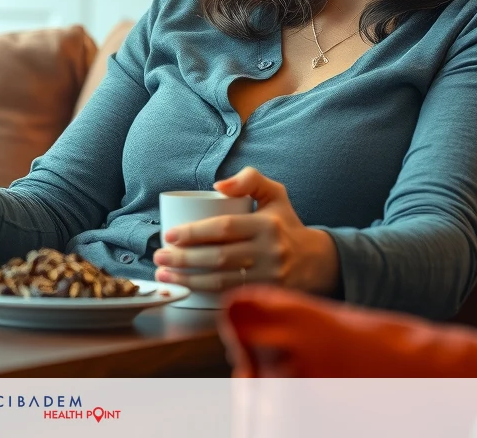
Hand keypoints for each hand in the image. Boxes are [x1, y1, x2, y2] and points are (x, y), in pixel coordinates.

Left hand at [152, 167, 339, 295]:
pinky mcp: (266, 296)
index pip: (224, 228)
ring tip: (165, 272)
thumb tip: (217, 186)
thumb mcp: (274, 193)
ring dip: (188, 278)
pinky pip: (231, 296)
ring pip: (222, 280)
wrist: (316, 261)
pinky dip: (206, 294)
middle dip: (184, 258)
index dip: (194, 232)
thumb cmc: (284, 223)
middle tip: (159, 255)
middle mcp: (269, 252)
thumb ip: (249, 179)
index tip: (169, 235)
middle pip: (219, 257)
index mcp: (267, 225)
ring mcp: (269, 278)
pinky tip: (186, 288)